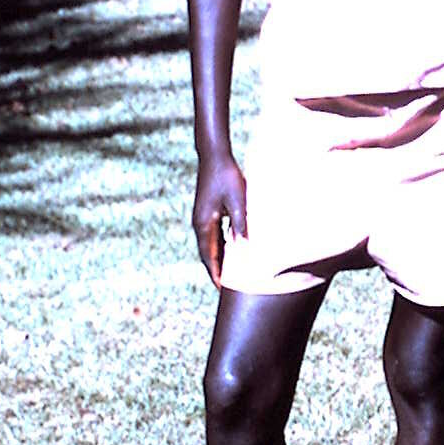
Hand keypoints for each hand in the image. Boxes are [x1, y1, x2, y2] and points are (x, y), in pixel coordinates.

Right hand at [192, 152, 246, 286]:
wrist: (214, 156)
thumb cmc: (226, 176)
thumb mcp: (238, 200)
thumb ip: (240, 222)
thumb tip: (243, 244)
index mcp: (204, 224)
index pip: (209, 255)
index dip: (215, 272)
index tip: (221, 288)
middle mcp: (200, 223)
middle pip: (208, 253)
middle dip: (216, 269)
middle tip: (226, 287)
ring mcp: (202, 217)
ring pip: (211, 244)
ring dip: (219, 258)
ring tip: (230, 273)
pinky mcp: (207, 211)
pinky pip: (214, 234)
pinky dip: (221, 245)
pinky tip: (232, 249)